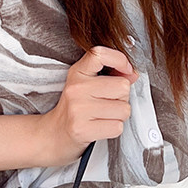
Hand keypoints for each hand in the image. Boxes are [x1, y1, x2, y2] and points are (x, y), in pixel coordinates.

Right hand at [41, 46, 138, 166]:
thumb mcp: (87, 83)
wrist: (55, 132)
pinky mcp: (82, 129)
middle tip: (107, 102)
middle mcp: (76, 88)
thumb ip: (111, 75)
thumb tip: (132, 74)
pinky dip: (114, 128)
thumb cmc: (76, 106)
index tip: (126, 70)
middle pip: (122, 86)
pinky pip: (117, 127)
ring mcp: (78, 109)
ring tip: (103, 115)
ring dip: (119, 115)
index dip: (119, 60)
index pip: (100, 55)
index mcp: (77, 73)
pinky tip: (101, 126)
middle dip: (122, 97)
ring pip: (124, 109)